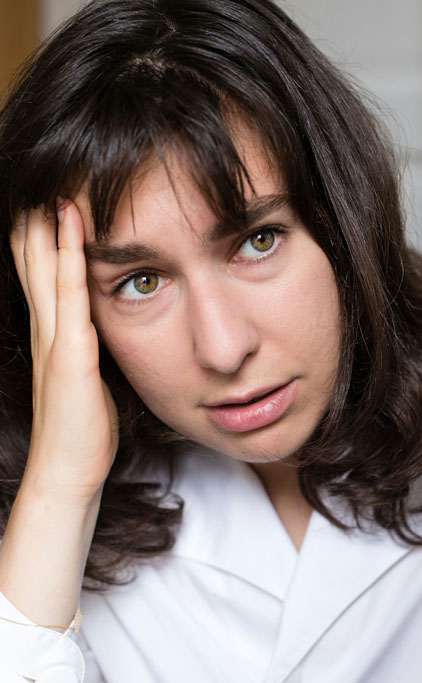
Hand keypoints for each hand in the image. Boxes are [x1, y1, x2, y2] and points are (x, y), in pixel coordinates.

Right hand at [10, 200, 118, 503]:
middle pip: (35, 266)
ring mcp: (56, 343)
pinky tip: (73, 231)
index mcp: (53, 337)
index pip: (42, 278)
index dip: (43, 239)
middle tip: (42, 182)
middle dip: (37, 223)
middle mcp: (47, 333)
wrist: (68, 472)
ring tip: (54, 190)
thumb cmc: (83, 429)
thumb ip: (85, 350)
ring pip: (47, 274)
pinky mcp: (70, 358)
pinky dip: (69, 261)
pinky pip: (71, 300)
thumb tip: (98, 330)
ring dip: (49, 231)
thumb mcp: (86, 378)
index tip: (50, 203)